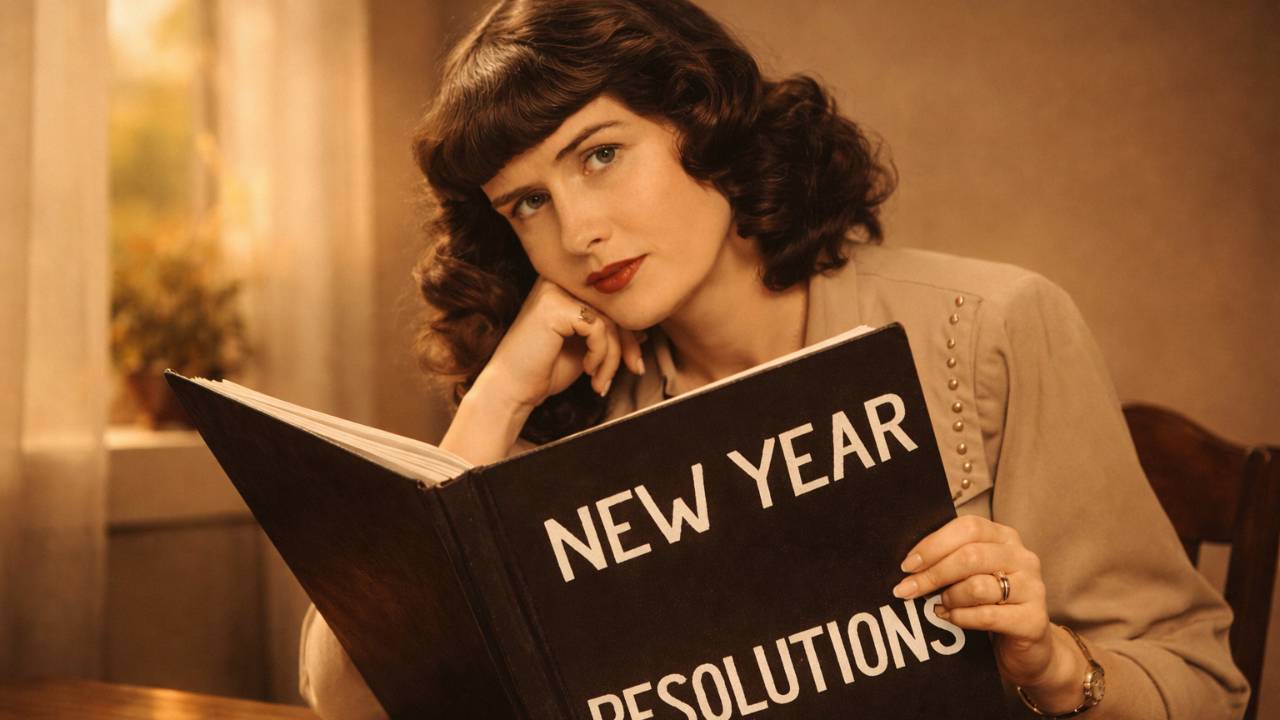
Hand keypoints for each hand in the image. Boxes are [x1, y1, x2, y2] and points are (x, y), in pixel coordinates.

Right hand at [474, 277, 645, 410]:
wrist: (512, 389)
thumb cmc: (544, 369)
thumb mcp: (587, 350)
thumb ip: (609, 336)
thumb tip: (644, 331)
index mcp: (565, 288)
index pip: (610, 301)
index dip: (629, 331)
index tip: (634, 361)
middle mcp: (558, 282)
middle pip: (613, 306)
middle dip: (628, 343)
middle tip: (634, 369)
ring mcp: (554, 291)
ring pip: (608, 320)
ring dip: (613, 356)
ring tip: (601, 379)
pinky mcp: (554, 306)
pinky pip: (597, 328)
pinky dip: (600, 354)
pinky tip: (588, 369)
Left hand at [892, 516, 1088, 711]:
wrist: (1027, 646)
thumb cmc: (990, 603)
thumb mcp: (972, 575)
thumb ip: (950, 560)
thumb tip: (910, 563)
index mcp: (1005, 538)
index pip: (968, 528)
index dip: (934, 544)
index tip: (908, 564)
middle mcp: (1023, 558)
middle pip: (970, 556)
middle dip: (932, 574)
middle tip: (906, 590)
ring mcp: (1033, 588)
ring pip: (977, 586)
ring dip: (949, 598)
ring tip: (938, 606)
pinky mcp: (1033, 620)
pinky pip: (987, 616)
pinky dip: (961, 618)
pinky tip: (950, 618)